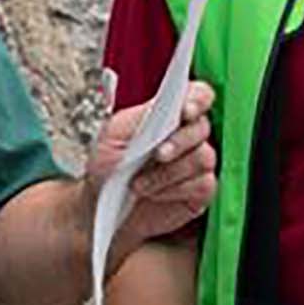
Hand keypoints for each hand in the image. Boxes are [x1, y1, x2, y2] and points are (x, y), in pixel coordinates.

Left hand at [89, 81, 216, 276]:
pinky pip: (203, 184)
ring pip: (203, 158)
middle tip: (157, 154)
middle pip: (202, 127)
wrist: (101, 209)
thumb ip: (139, 121)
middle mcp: (186, 136)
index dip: (197, 100)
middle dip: (180, 141)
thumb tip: (164, 112)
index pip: (197, 95)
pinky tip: (155, 194)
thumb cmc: (106, 170)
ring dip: (170, 172)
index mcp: (167, 115)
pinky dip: (175, 190)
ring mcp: (195, 164)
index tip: (185, 111)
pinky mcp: (200, 191)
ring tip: (141, 183)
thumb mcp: (110, 138)